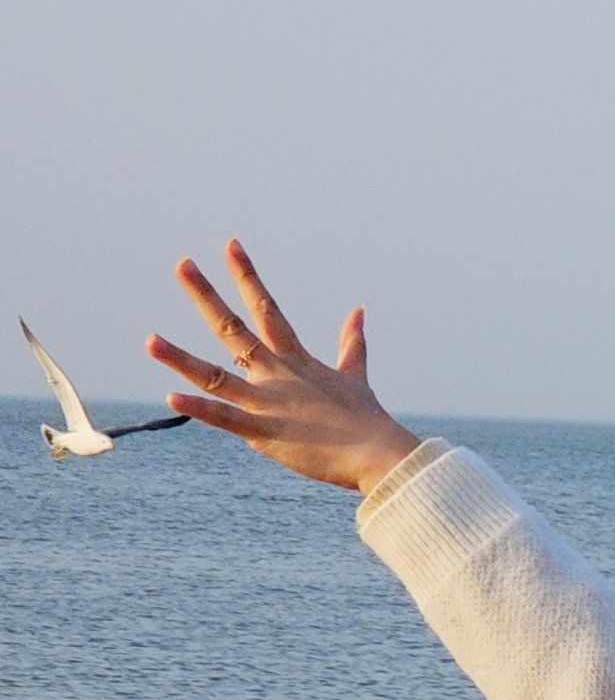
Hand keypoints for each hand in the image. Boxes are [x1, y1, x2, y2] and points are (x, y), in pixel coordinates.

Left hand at [148, 241, 418, 494]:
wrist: (381, 453)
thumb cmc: (367, 420)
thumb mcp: (355, 376)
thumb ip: (352, 344)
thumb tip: (359, 312)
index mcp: (296, 360)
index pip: (266, 308)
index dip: (246, 276)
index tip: (230, 246)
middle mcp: (277, 374)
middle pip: (234, 329)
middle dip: (207, 296)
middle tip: (182, 265)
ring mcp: (268, 402)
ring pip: (216, 376)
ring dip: (181, 360)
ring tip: (149, 340)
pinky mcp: (265, 433)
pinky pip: (226, 418)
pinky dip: (200, 409)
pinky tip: (172, 396)